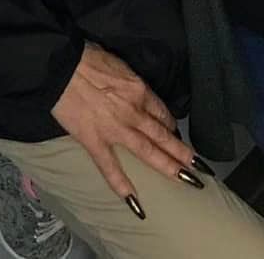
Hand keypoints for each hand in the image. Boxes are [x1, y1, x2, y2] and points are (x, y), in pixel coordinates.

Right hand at [51, 43, 195, 204]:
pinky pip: (110, 167)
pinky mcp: (94, 141)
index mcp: (140, 90)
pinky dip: (122, 186)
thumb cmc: (89, 59)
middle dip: (183, 152)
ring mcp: (115, 129)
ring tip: (187, 180)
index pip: (162, 112)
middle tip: (200, 167)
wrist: (62, 67)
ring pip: (148, 151)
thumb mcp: (120, 65)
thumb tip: (135, 92)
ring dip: (169, 166)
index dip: (170, 126)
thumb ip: (131, 83)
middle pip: (163, 134)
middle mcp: (134, 112)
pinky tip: (136, 203)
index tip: (175, 135)